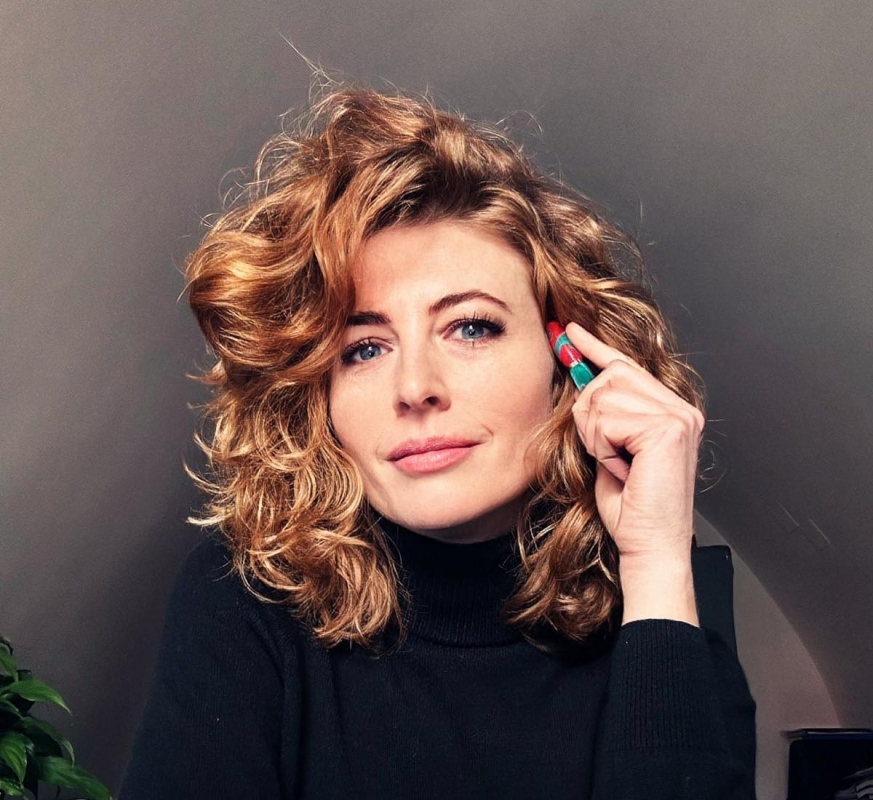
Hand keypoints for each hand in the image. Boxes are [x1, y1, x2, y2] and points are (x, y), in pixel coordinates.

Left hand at [564, 322, 703, 564]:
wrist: (649, 546)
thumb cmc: (631, 507)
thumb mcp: (609, 449)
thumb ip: (603, 414)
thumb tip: (580, 377)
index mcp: (672, 410)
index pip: (626, 366)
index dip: (595, 347)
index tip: (569, 332)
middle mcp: (681, 408)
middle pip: (609, 376)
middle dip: (590, 413)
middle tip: (605, 451)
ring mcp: (678, 416)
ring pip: (603, 395)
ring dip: (595, 434)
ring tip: (617, 463)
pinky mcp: (668, 429)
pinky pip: (606, 419)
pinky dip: (602, 446)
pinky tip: (622, 468)